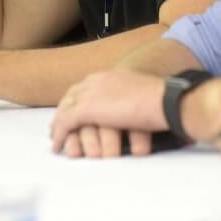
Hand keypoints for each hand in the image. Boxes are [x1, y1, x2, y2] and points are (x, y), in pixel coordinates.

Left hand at [50, 71, 167, 156]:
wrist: (165, 100)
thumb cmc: (164, 100)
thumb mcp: (143, 92)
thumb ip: (131, 97)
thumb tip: (133, 108)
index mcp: (110, 75)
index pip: (86, 86)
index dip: (77, 99)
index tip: (73, 109)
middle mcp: (97, 80)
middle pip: (71, 96)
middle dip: (63, 110)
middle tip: (58, 125)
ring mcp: (91, 93)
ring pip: (65, 109)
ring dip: (58, 125)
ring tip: (55, 137)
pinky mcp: (88, 109)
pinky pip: (66, 123)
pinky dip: (59, 135)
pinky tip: (57, 145)